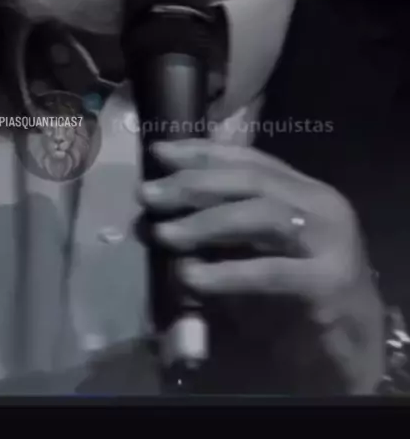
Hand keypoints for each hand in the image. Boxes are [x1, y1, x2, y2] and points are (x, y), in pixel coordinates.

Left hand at [140, 140, 384, 393]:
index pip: (249, 157)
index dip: (201, 152)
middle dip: (194, 183)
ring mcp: (330, 240)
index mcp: (304, 189)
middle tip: (147, 194)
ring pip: (262, 214)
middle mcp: (320, 204)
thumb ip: (221, 229)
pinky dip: (226, 272)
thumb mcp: (257, 250)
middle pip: (251, 179)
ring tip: (164, 233)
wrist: (352, 347)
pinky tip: (191, 276)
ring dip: (206, 221)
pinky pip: (270, 271)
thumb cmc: (296, 297)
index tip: (158, 152)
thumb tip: (159, 215)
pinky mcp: (329, 282)